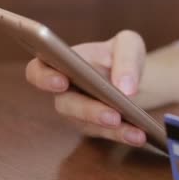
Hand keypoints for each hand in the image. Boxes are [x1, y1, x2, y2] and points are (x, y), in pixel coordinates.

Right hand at [25, 30, 148, 146]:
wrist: (133, 77)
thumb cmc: (120, 56)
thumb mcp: (129, 45)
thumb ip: (126, 58)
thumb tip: (125, 88)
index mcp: (61, 63)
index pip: (38, 71)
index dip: (44, 78)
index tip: (61, 81)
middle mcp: (64, 91)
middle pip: (66, 104)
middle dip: (89, 111)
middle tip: (112, 115)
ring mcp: (77, 113)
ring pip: (87, 124)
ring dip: (111, 129)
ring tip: (135, 130)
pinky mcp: (94, 128)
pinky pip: (106, 134)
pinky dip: (124, 134)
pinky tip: (140, 135)